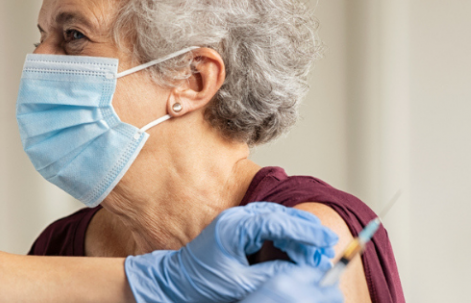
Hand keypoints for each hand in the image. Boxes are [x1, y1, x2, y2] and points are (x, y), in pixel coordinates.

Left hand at [124, 202, 337, 302]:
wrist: (175, 283)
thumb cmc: (200, 284)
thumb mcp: (242, 284)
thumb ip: (274, 274)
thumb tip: (304, 269)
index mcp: (234, 227)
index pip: (278, 221)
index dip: (305, 232)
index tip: (325, 242)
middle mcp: (236, 218)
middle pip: (281, 216)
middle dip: (305, 233)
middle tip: (325, 250)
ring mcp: (237, 222)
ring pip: (278, 220)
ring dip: (297, 235)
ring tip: (314, 254)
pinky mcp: (239, 230)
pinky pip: (269, 227)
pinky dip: (286, 237)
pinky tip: (296, 251)